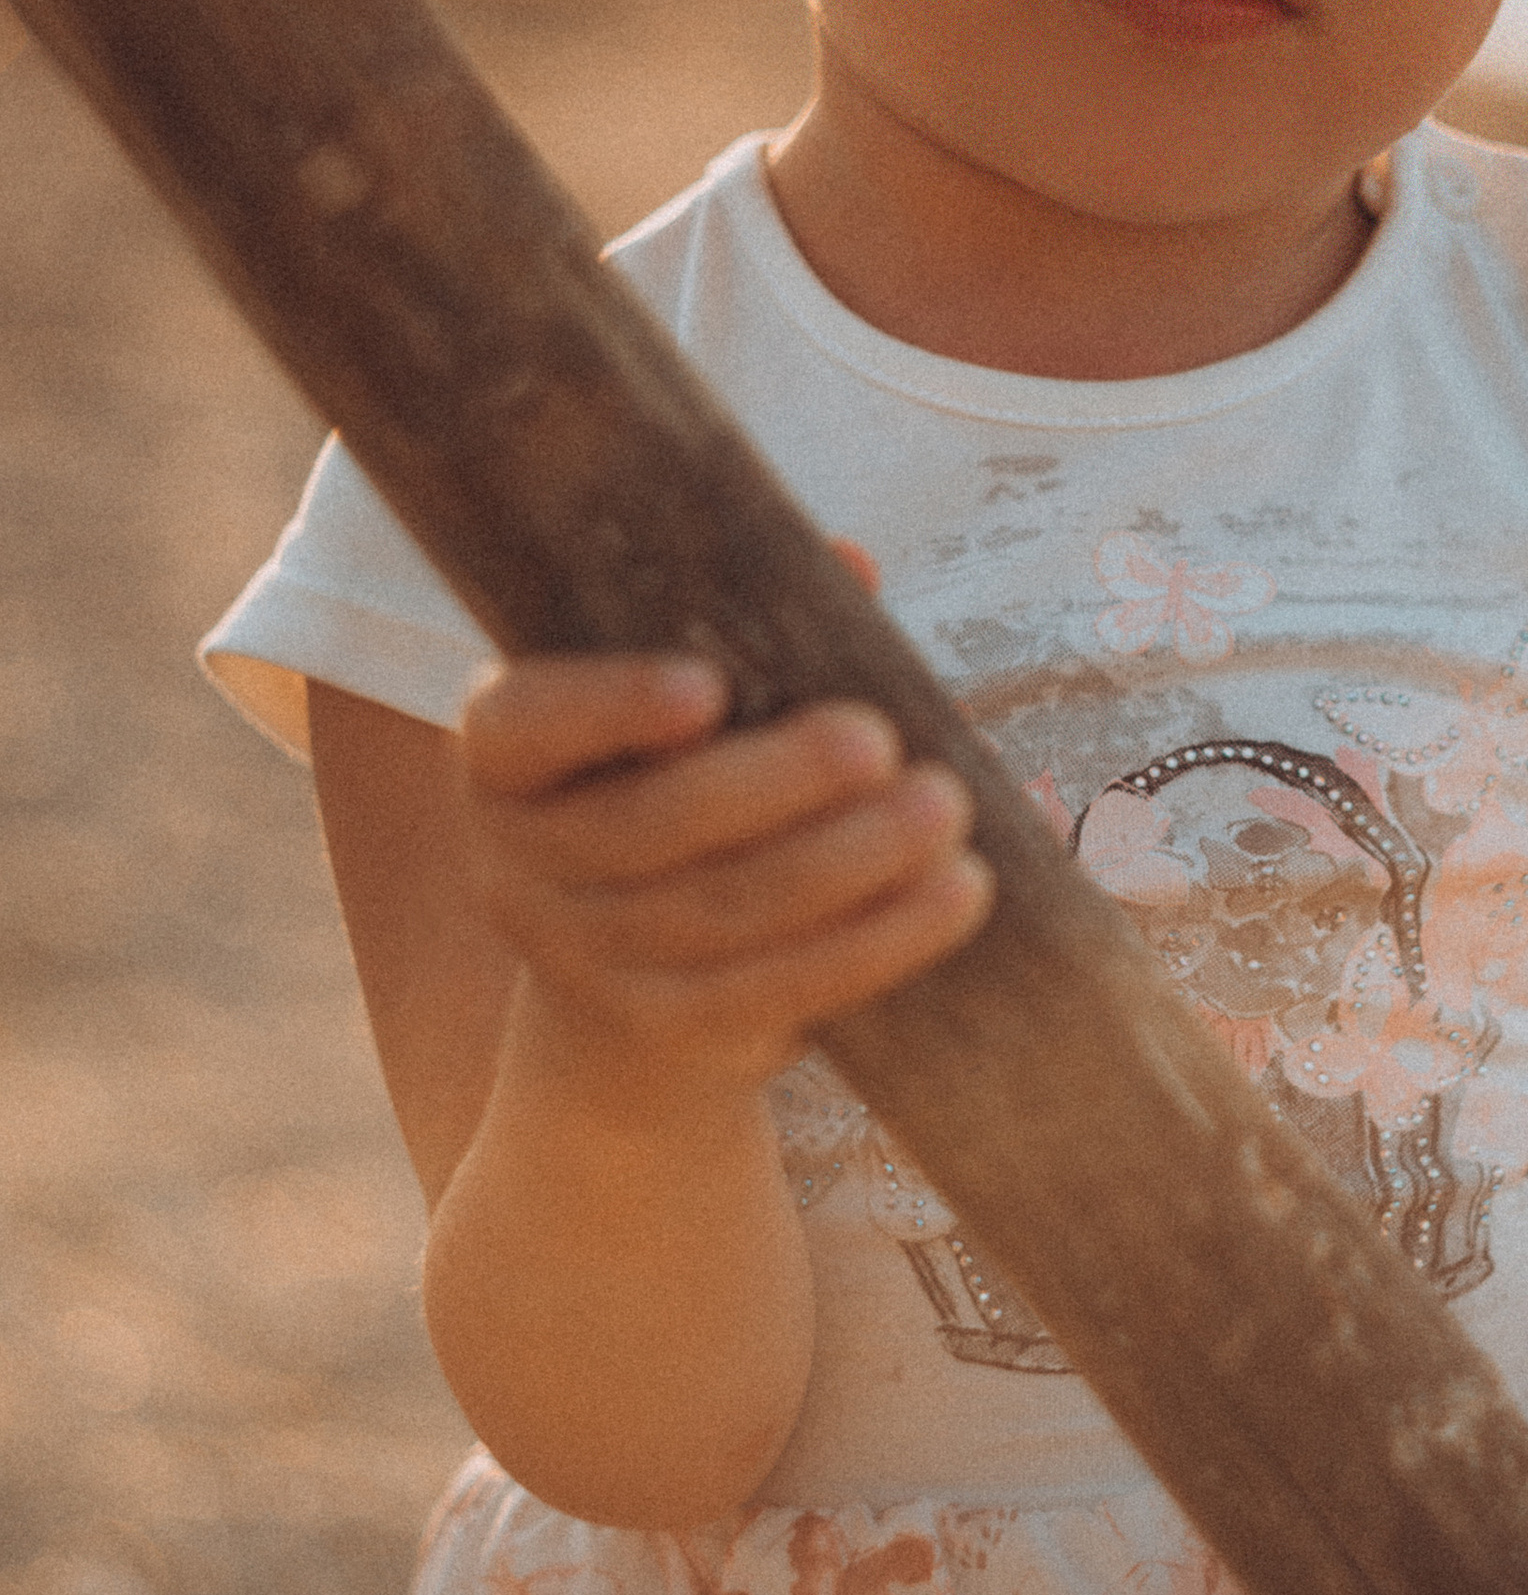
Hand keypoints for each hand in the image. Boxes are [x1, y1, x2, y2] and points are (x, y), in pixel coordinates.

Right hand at [456, 634, 992, 1106]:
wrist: (623, 988)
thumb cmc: (674, 788)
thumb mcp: (680, 711)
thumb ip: (748, 637)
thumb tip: (850, 566)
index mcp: (507, 755)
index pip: (527, 723)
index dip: (608, 707)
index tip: (707, 686)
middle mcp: (520, 862)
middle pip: (648, 826)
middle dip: (775, 783)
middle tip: (880, 740)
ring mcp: (584, 959)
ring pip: (723, 913)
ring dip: (847, 863)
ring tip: (946, 810)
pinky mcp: (667, 1028)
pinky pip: (774, 990)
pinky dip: (874, 943)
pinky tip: (954, 897)